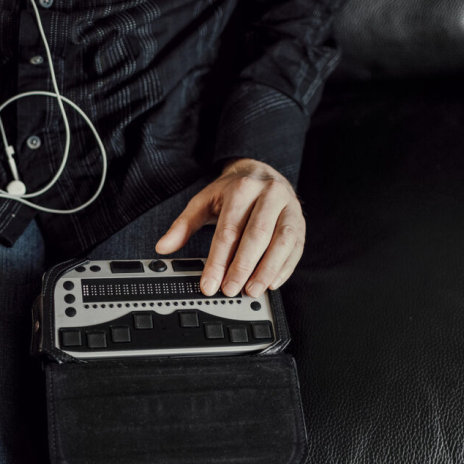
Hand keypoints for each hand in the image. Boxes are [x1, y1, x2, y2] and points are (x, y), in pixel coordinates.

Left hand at [155, 158, 304, 297]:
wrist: (261, 172)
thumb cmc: (232, 192)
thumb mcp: (203, 202)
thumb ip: (183, 226)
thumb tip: (163, 247)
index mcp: (242, 189)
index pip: (228, 230)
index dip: (218, 261)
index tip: (209, 284)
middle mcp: (269, 195)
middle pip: (256, 235)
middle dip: (243, 267)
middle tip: (231, 290)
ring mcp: (289, 208)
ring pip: (282, 241)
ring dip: (267, 270)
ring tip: (253, 291)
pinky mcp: (300, 222)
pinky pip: (296, 247)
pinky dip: (285, 268)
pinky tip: (272, 283)